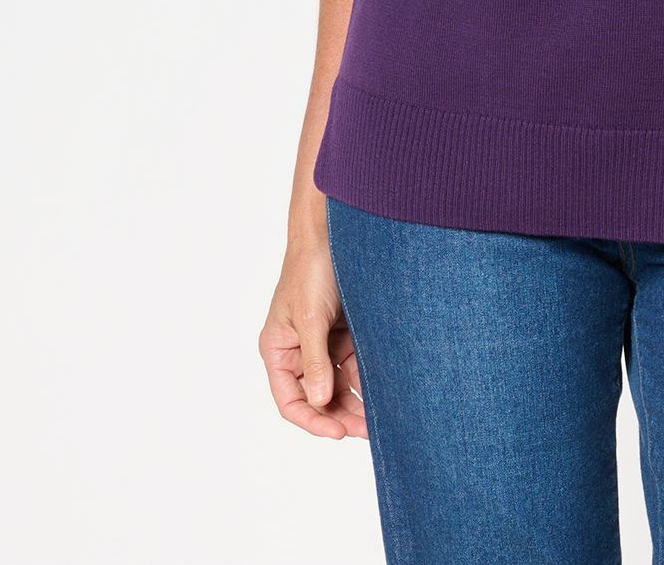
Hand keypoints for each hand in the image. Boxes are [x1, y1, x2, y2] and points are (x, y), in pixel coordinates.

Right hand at [259, 229, 365, 439]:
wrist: (335, 232)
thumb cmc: (311, 269)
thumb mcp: (310, 317)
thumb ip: (315, 360)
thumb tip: (320, 401)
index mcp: (279, 350)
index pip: (290, 399)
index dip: (312, 419)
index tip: (336, 432)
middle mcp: (299, 351)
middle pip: (318, 396)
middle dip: (340, 415)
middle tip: (367, 431)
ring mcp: (323, 343)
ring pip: (339, 385)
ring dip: (357, 401)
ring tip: (380, 419)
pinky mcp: (345, 333)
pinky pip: (355, 365)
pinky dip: (367, 380)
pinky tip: (385, 391)